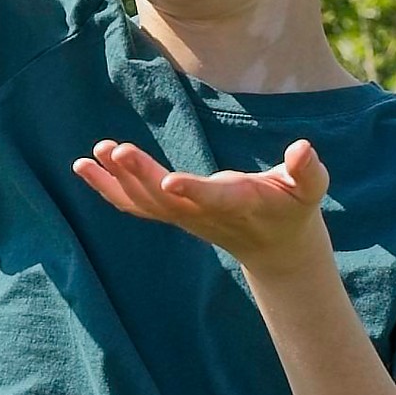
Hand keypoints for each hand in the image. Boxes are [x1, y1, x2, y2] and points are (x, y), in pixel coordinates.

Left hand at [74, 135, 335, 282]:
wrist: (274, 246)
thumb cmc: (294, 206)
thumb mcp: (310, 188)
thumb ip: (307, 171)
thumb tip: (303, 149)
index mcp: (240, 203)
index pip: (214, 199)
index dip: (193, 191)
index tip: (169, 181)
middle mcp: (204, 214)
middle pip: (166, 200)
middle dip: (139, 175)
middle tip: (115, 150)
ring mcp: (184, 217)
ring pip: (144, 204)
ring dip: (116, 181)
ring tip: (95, 153)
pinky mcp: (172, 213)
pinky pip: (134, 204)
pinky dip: (107, 188)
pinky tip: (85, 167)